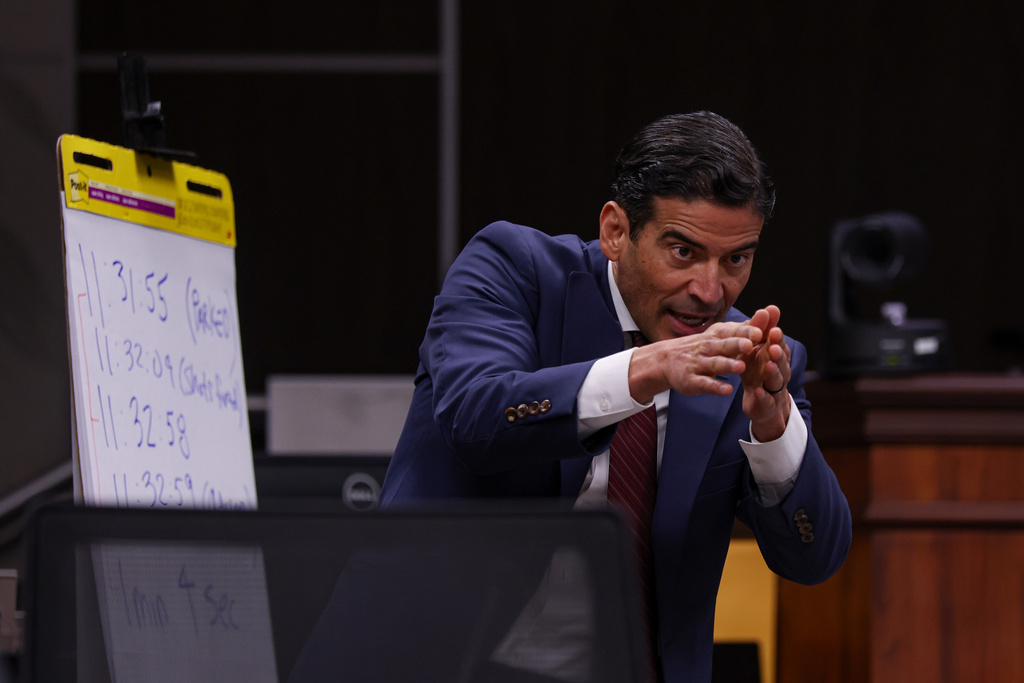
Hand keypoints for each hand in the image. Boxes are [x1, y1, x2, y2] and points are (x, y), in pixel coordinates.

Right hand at [626, 319, 764, 402]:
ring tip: (741, 367)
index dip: (746, 332)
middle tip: (749, 344)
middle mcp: (708, 348)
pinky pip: (705, 383)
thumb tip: (766, 316)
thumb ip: (742, 329)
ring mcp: (699, 364)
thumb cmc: (702, 347)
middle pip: (724, 345)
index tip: (760, 331)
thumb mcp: (719, 335)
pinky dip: (716, 386)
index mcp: (717, 336)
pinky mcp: (692, 380)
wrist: (667, 360)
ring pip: (715, 364)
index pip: (733, 332)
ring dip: (728, 365)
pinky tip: (727, 390)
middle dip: (736, 345)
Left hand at [739, 305, 791, 440]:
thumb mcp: (757, 350)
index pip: (778, 344)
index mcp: (775, 356)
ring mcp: (774, 388)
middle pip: (781, 361)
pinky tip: (757, 392)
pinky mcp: (767, 404)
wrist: (762, 403)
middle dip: (778, 352)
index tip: (773, 328)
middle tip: (773, 344)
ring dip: (773, 372)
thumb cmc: (759, 371)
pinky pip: (766, 400)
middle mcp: (779, 371)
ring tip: (768, 365)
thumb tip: (770, 307)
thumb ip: (762, 330)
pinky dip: (763, 396)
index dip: (776, 337)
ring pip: (777, 379)